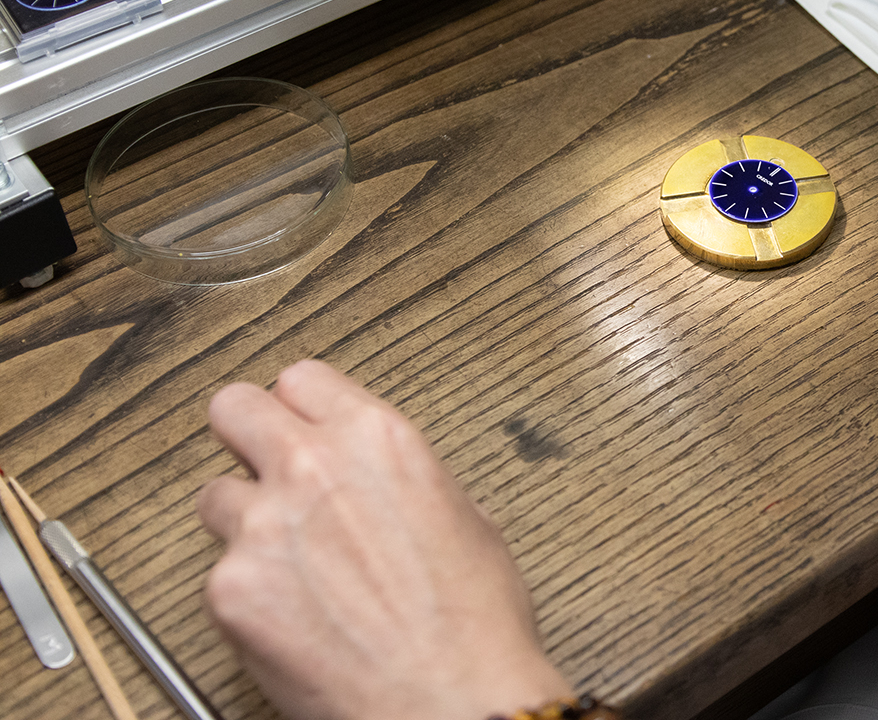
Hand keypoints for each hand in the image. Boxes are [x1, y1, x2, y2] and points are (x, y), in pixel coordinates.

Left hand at [196, 359, 571, 719]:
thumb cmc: (474, 623)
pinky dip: (247, 595)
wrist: (452, 701)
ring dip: (242, 522)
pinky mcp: (231, 590)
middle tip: (263, 470)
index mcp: (380, 440)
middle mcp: (314, 468)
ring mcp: (264, 527)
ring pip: (214, 496)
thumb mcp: (466, 516)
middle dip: (246, 437)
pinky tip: (294, 620)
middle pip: (233, 407)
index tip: (301, 428)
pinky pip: (218, 574)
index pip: (301, 379)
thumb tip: (376, 479)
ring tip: (289, 566)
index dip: (300, 408)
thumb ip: (402, 478)